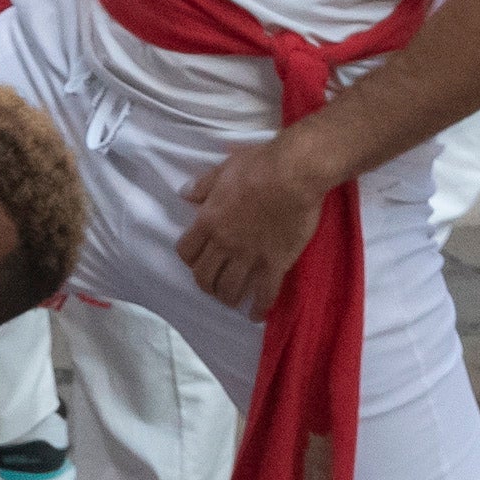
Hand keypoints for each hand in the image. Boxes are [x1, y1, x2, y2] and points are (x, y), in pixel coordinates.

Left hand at [178, 129, 338, 318]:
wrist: (295, 173)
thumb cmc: (259, 164)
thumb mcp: (224, 168)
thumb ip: (204, 185)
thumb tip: (184, 194)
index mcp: (209, 220)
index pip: (187, 251)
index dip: (189, 258)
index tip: (197, 259)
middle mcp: (224, 243)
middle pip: (204, 276)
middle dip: (206, 284)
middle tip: (214, 284)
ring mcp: (249, 256)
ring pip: (229, 289)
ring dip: (227, 297)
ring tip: (232, 299)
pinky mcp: (275, 263)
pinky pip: (264, 293)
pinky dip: (259, 308)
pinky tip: (256, 316)